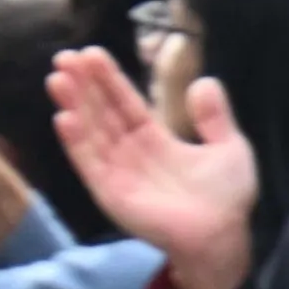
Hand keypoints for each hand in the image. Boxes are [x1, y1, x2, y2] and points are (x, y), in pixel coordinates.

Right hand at [51, 46, 255, 288]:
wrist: (223, 235)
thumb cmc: (227, 198)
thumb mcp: (229, 147)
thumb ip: (215, 116)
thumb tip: (204, 81)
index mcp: (155, 140)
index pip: (125, 102)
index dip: (108, 79)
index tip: (90, 53)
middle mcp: (132, 154)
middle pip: (102, 112)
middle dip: (83, 85)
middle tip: (65, 57)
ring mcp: (119, 173)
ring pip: (91, 133)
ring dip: (74, 106)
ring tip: (59, 79)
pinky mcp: (112, 194)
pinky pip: (89, 164)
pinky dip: (76, 142)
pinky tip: (64, 117)